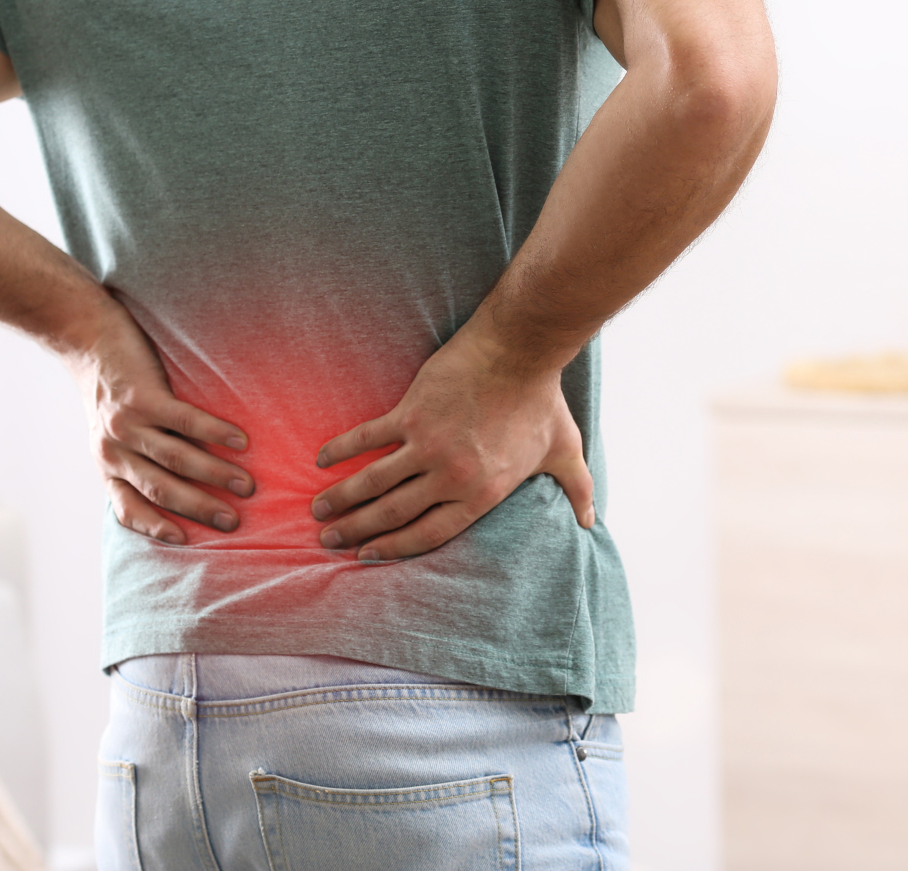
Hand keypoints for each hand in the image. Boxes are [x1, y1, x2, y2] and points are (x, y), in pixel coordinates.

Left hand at [64, 294, 252, 544]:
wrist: (88, 340)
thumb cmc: (111, 390)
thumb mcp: (112, 435)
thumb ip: (138, 461)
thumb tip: (191, 485)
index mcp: (108, 466)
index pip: (129, 509)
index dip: (156, 528)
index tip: (187, 541)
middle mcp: (114, 451)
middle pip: (162, 489)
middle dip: (200, 509)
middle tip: (234, 522)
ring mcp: (126, 424)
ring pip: (176, 459)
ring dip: (214, 475)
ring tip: (247, 485)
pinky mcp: (142, 396)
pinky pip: (184, 421)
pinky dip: (215, 433)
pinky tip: (241, 441)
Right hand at [309, 328, 595, 560]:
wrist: (520, 351)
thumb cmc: (542, 402)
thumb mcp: (565, 452)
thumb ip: (577, 490)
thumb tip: (590, 522)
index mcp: (481, 494)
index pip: (428, 534)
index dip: (393, 548)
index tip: (367, 556)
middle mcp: (451, 476)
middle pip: (393, 514)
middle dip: (356, 532)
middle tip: (328, 541)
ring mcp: (427, 444)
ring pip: (373, 482)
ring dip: (341, 499)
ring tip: (317, 513)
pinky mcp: (411, 413)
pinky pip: (367, 437)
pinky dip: (341, 449)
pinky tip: (322, 460)